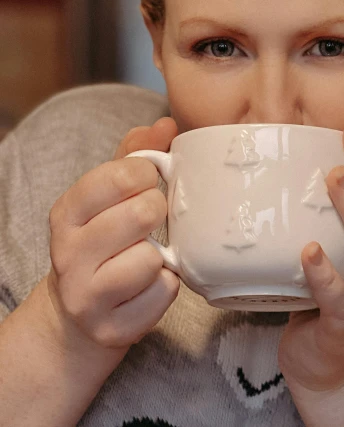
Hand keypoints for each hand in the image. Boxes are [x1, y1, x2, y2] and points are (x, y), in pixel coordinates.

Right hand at [46, 117, 179, 352]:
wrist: (80, 313)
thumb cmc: (104, 241)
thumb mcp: (108, 196)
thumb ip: (135, 156)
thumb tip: (166, 124)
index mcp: (66, 213)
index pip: (116, 175)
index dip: (146, 173)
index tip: (149, 181)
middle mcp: (68, 254)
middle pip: (141, 214)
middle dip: (157, 212)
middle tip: (151, 219)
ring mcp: (86, 296)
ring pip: (152, 258)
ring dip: (162, 255)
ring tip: (148, 255)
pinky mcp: (112, 329)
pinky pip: (164, 292)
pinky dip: (167, 285)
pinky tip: (150, 284)